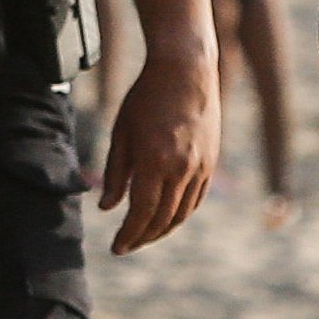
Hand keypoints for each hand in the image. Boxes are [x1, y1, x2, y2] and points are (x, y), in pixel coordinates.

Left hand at [100, 34, 219, 254]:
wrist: (185, 70)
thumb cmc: (146, 97)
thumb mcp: (122, 132)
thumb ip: (116, 173)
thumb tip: (108, 207)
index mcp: (154, 161)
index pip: (141, 213)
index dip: (128, 235)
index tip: (116, 248)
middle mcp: (181, 168)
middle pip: (162, 219)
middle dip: (143, 237)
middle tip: (127, 245)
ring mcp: (200, 166)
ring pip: (182, 213)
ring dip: (163, 229)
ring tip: (145, 235)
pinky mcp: (211, 161)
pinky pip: (196, 198)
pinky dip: (181, 213)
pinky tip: (168, 216)